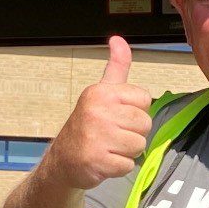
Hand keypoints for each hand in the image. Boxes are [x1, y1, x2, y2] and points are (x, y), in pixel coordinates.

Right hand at [45, 37, 151, 188]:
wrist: (64, 160)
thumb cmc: (88, 125)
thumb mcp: (101, 92)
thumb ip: (116, 67)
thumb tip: (118, 39)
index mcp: (102, 92)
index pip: (144, 99)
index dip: (135, 111)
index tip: (118, 116)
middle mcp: (98, 111)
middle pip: (145, 124)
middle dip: (133, 134)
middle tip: (112, 135)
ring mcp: (96, 136)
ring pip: (139, 146)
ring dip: (127, 152)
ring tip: (108, 147)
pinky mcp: (96, 160)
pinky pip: (127, 165)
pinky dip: (119, 168)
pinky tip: (104, 161)